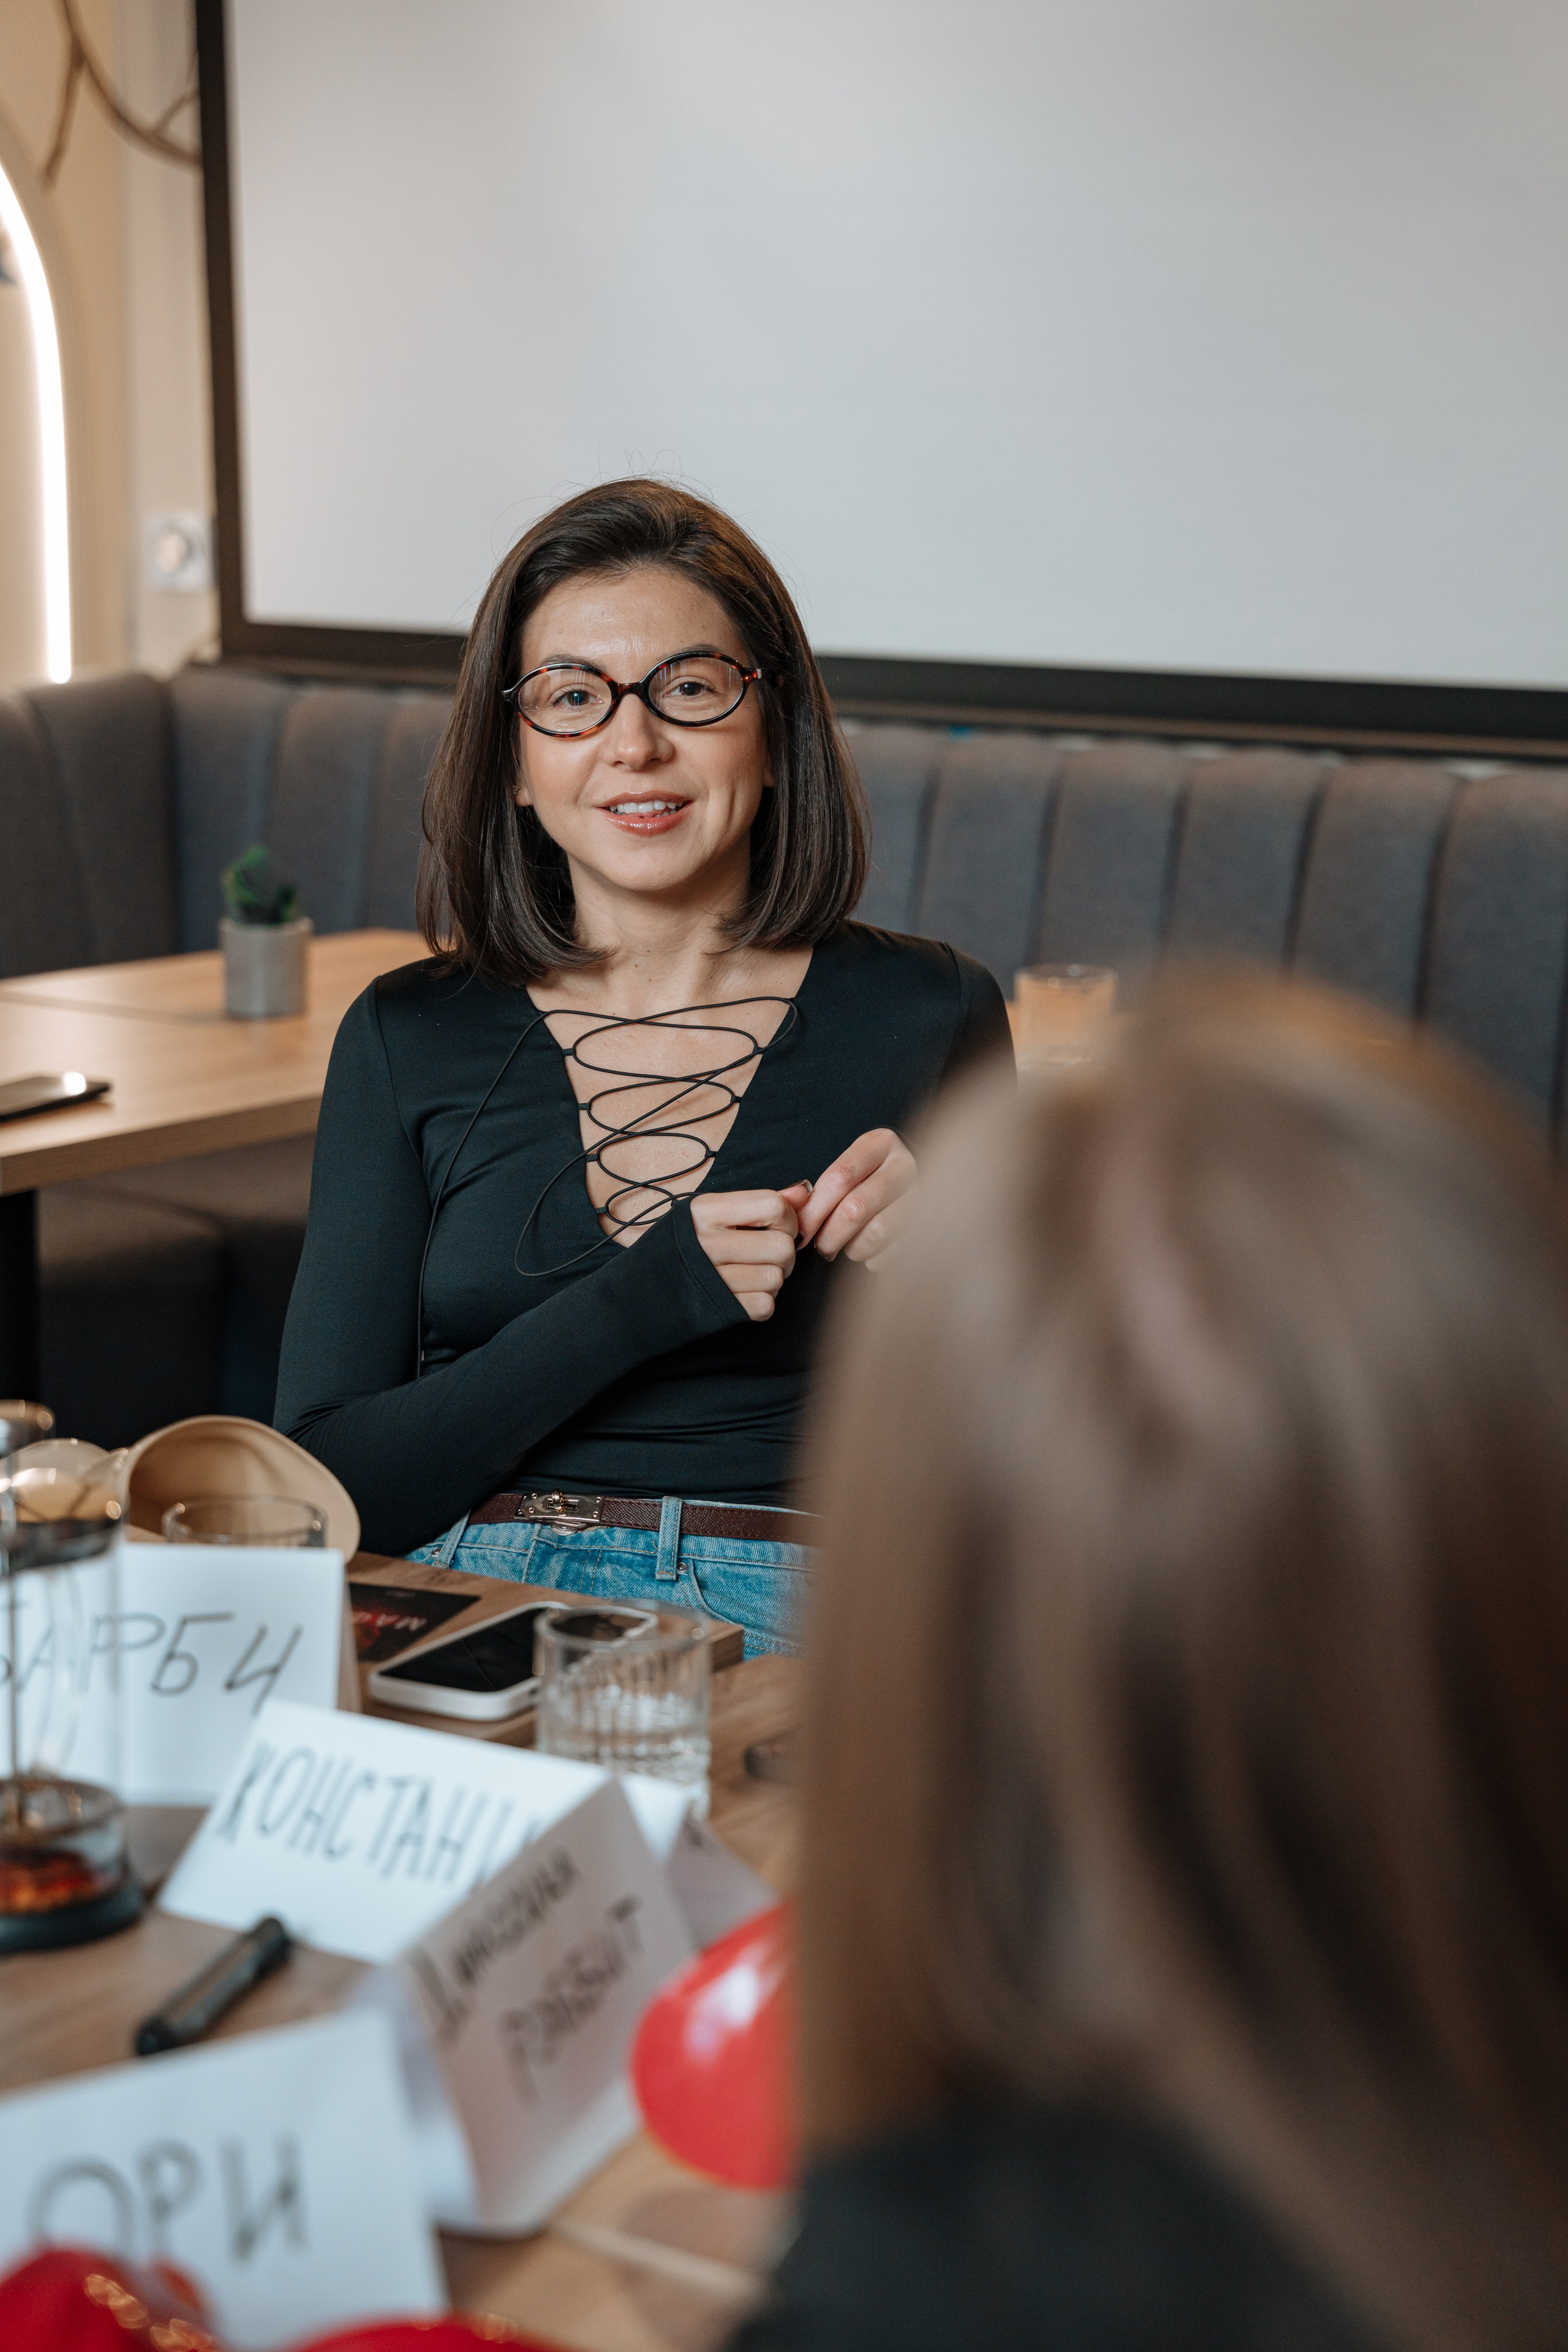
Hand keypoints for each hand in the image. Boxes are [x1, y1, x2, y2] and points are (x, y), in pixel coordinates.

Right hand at [691, 1188, 801, 1321]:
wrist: (638, 1292)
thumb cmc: (682, 1246)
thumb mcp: (710, 1214)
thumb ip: (758, 1202)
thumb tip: (802, 1191)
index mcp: (705, 1211)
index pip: (774, 1206)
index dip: (787, 1218)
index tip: (777, 1226)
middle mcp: (707, 1243)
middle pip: (782, 1246)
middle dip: (784, 1253)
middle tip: (767, 1255)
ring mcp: (712, 1279)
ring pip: (776, 1278)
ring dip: (772, 1279)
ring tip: (751, 1274)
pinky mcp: (719, 1310)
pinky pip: (766, 1305)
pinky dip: (762, 1302)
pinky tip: (745, 1293)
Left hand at [795, 1129, 916, 1269]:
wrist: (915, 1182)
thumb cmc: (869, 1180)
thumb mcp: (846, 1171)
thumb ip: (817, 1192)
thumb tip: (793, 1216)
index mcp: (880, 1144)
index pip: (840, 1177)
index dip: (814, 1210)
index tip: (800, 1231)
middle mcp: (905, 1166)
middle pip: (856, 1208)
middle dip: (830, 1235)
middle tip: (820, 1246)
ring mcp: (923, 1195)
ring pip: (876, 1233)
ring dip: (853, 1248)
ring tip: (846, 1247)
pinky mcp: (931, 1224)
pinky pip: (894, 1251)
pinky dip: (875, 1258)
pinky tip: (870, 1250)